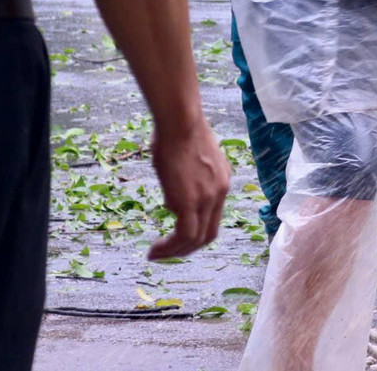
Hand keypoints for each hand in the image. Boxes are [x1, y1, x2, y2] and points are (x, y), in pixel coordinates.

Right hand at [147, 121, 230, 260]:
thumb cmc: (179, 131)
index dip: (196, 233)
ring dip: (175, 252)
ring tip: (155, 256)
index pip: (213, 218)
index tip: (177, 239)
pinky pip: (184, 234)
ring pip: (195, 239)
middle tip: (166, 254)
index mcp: (221, 181)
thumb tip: (176, 189)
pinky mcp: (190, 201)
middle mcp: (219, 192)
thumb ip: (190, 177)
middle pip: (208, 234)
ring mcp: (207, 198)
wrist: (180, 122)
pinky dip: (170, 247)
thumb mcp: (192, 158)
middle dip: (186, 249)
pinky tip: (154, 250)